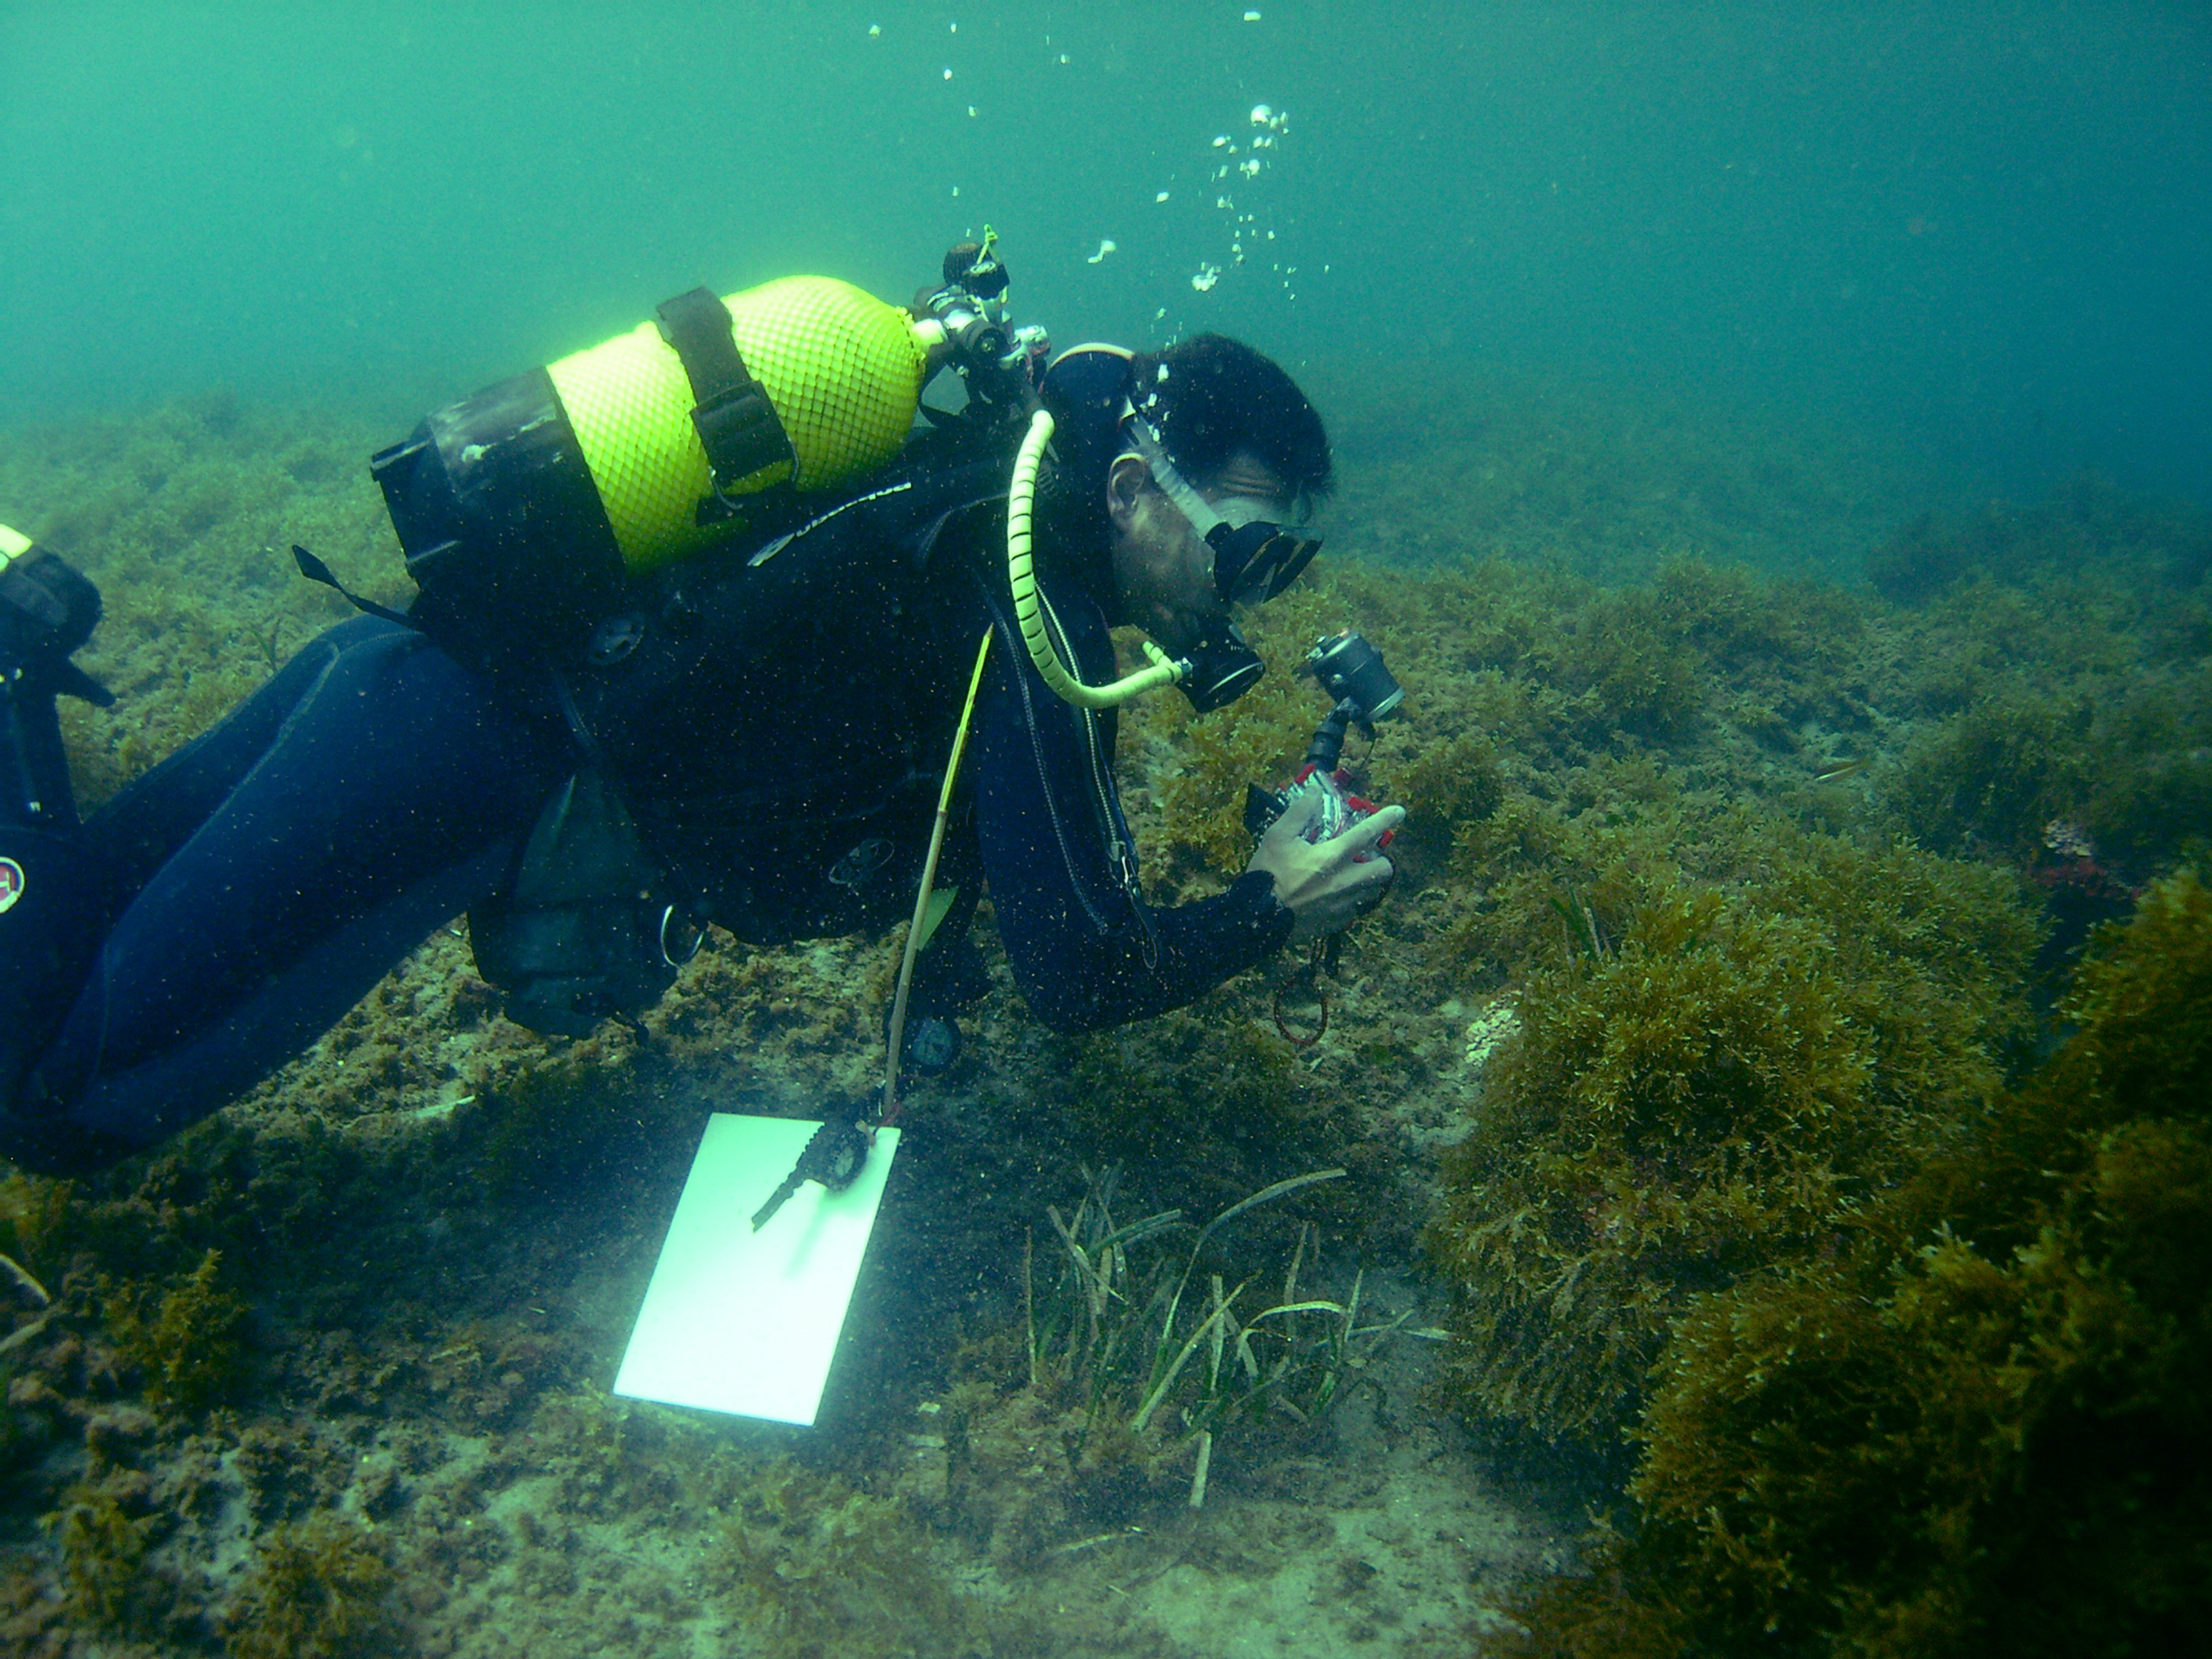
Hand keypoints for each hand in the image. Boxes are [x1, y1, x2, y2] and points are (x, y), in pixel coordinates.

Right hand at [1246, 792, 1405, 946]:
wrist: (1257, 918)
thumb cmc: (1267, 874)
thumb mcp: (1276, 836)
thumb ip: (1298, 813)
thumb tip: (1314, 794)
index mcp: (1332, 856)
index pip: (1367, 833)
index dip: (1385, 819)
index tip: (1399, 812)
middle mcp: (1344, 881)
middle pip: (1383, 870)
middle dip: (1380, 861)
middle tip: (1365, 857)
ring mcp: (1343, 905)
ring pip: (1373, 891)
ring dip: (1367, 881)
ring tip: (1351, 876)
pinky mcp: (1336, 923)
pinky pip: (1354, 909)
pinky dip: (1350, 900)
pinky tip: (1334, 897)